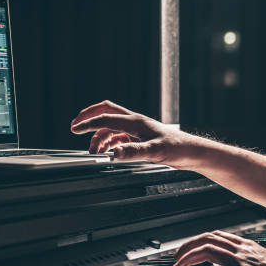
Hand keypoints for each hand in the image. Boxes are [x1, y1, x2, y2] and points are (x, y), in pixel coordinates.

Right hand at [70, 100, 202, 168]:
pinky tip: (107, 152)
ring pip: (110, 126)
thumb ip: (133, 152)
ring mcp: (136, 129)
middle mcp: (134, 122)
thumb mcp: (154, 152)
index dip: (88, 124)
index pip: (105, 118)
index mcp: (135, 122)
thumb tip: (114, 153)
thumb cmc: (177, 148)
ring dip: (98, 137)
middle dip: (88, 117)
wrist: (190, 151)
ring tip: (93, 151)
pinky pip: (117, 136)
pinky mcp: (139, 137)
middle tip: (74, 126)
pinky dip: (108, 142)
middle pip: (105, 112)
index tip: (74, 129)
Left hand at [173, 230, 265, 265]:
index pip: (216, 235)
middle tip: (176, 257)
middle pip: (207, 239)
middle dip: (188, 247)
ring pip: (206, 252)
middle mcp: (241, 250)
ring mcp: (241, 263)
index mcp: (247, 246)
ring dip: (187, 259)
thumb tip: (242, 264)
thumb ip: (251, 259)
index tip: (189, 247)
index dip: (199, 240)